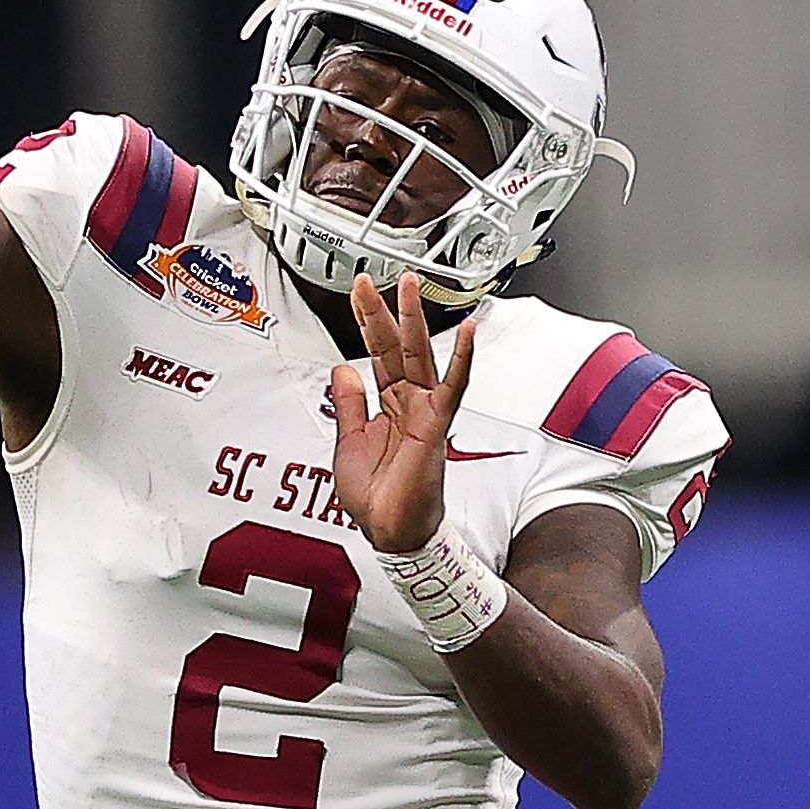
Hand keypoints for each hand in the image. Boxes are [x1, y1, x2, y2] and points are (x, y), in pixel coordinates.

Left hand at [330, 273, 477, 554]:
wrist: (392, 529)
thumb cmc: (377, 496)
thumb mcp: (348, 443)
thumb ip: (347, 404)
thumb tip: (342, 369)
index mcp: (388, 404)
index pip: (376, 353)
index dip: (367, 322)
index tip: (359, 292)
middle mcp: (409, 402)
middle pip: (395, 346)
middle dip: (383, 311)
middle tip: (373, 279)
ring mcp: (425, 410)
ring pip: (421, 355)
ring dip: (415, 320)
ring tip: (411, 286)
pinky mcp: (437, 424)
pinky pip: (452, 386)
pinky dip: (462, 359)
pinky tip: (467, 332)